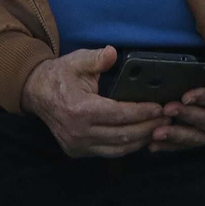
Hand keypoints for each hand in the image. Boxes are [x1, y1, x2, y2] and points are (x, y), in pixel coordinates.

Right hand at [21, 45, 169, 157]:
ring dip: (141, 140)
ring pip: (117, 149)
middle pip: (122, 135)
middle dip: (148, 127)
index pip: (119, 115)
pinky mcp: (77, 151)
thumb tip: (112, 53)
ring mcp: (77, 144)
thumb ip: (96, 58)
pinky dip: (127, 146)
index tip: (160, 107)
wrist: (36, 93)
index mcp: (80, 109)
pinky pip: (108, 152)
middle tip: (168, 118)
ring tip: (160, 128)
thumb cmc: (61, 75)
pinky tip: (141, 136)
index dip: (142, 112)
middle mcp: (78, 131)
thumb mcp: (77, 60)